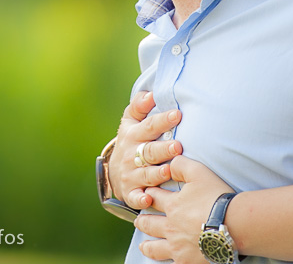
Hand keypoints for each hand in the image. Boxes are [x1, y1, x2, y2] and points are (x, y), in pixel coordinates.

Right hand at [110, 91, 182, 209]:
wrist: (114, 171)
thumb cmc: (131, 141)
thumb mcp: (130, 121)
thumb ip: (139, 105)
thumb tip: (150, 92)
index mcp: (133, 135)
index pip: (149, 126)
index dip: (163, 120)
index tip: (177, 114)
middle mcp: (131, 155)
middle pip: (149, 151)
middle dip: (163, 149)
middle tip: (178, 146)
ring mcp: (130, 175)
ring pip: (145, 175)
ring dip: (156, 173)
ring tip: (169, 170)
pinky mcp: (130, 193)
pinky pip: (135, 198)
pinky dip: (141, 200)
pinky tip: (148, 200)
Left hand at [136, 156, 234, 262]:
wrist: (232, 224)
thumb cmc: (216, 197)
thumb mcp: (199, 172)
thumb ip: (181, 165)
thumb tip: (170, 162)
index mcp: (172, 205)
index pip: (154, 198)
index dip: (150, 194)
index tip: (147, 194)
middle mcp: (170, 227)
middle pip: (150, 223)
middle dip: (142, 221)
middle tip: (138, 221)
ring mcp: (177, 246)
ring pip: (155, 247)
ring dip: (147, 245)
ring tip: (143, 245)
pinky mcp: (186, 261)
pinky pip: (170, 263)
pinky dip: (163, 261)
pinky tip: (163, 261)